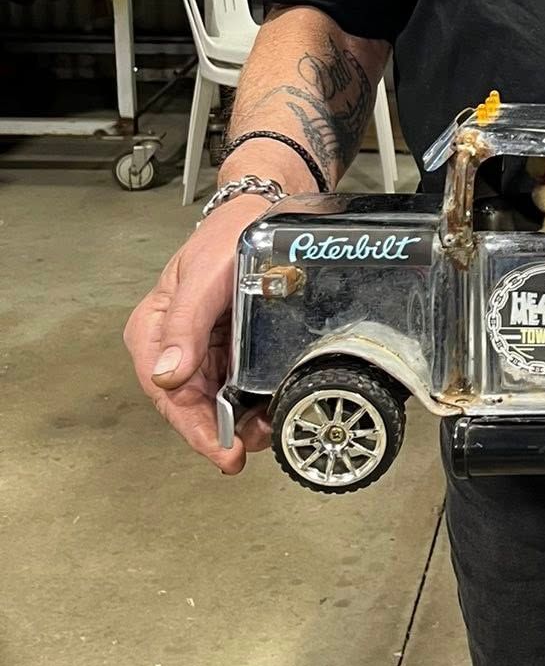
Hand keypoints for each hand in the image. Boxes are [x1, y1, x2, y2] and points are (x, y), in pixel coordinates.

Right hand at [123, 197, 273, 472]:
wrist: (258, 214)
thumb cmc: (225, 236)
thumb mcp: (203, 275)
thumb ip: (186, 323)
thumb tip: (169, 376)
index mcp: (154, 329)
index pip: (168, 394)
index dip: (196, 428)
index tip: (222, 451)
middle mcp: (173, 345)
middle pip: (192, 405)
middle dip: (221, 432)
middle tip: (250, 448)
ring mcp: (202, 349)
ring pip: (216, 401)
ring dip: (239, 422)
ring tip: (267, 430)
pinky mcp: (227, 349)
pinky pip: (235, 385)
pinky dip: (251, 402)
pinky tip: (269, 410)